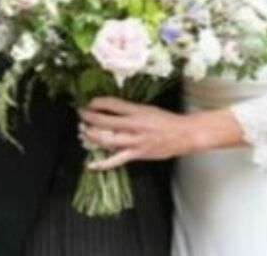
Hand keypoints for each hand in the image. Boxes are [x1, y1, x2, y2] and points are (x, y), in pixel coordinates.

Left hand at [78, 97, 246, 170]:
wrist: (185, 134)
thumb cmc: (168, 122)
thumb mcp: (149, 109)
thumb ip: (132, 111)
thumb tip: (113, 112)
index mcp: (138, 111)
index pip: (112, 104)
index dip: (96, 103)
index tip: (88, 103)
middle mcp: (134, 125)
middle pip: (104, 121)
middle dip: (88, 118)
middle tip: (81, 115)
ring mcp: (134, 140)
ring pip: (106, 139)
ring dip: (91, 136)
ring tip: (83, 132)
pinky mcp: (137, 153)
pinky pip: (116, 159)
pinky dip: (103, 163)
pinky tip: (92, 163)